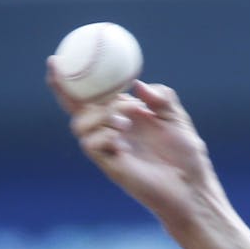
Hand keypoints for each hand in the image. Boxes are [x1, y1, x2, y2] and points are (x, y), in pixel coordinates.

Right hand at [46, 59, 222, 228]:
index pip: (90, 95)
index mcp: (123, 116)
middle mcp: (111, 131)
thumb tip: (138, 86)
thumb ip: (162, 98)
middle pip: (76, 108)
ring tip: (125, 121)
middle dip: (71, 93)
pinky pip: (91, 145)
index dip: (70, 80)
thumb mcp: (177, 119)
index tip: (56, 60)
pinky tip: (121, 136)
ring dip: (99, 115)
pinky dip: (103, 134)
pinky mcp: (111, 166)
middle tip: (94, 91)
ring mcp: (109, 149)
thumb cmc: (187, 157)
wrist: (193, 188)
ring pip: (79, 125)